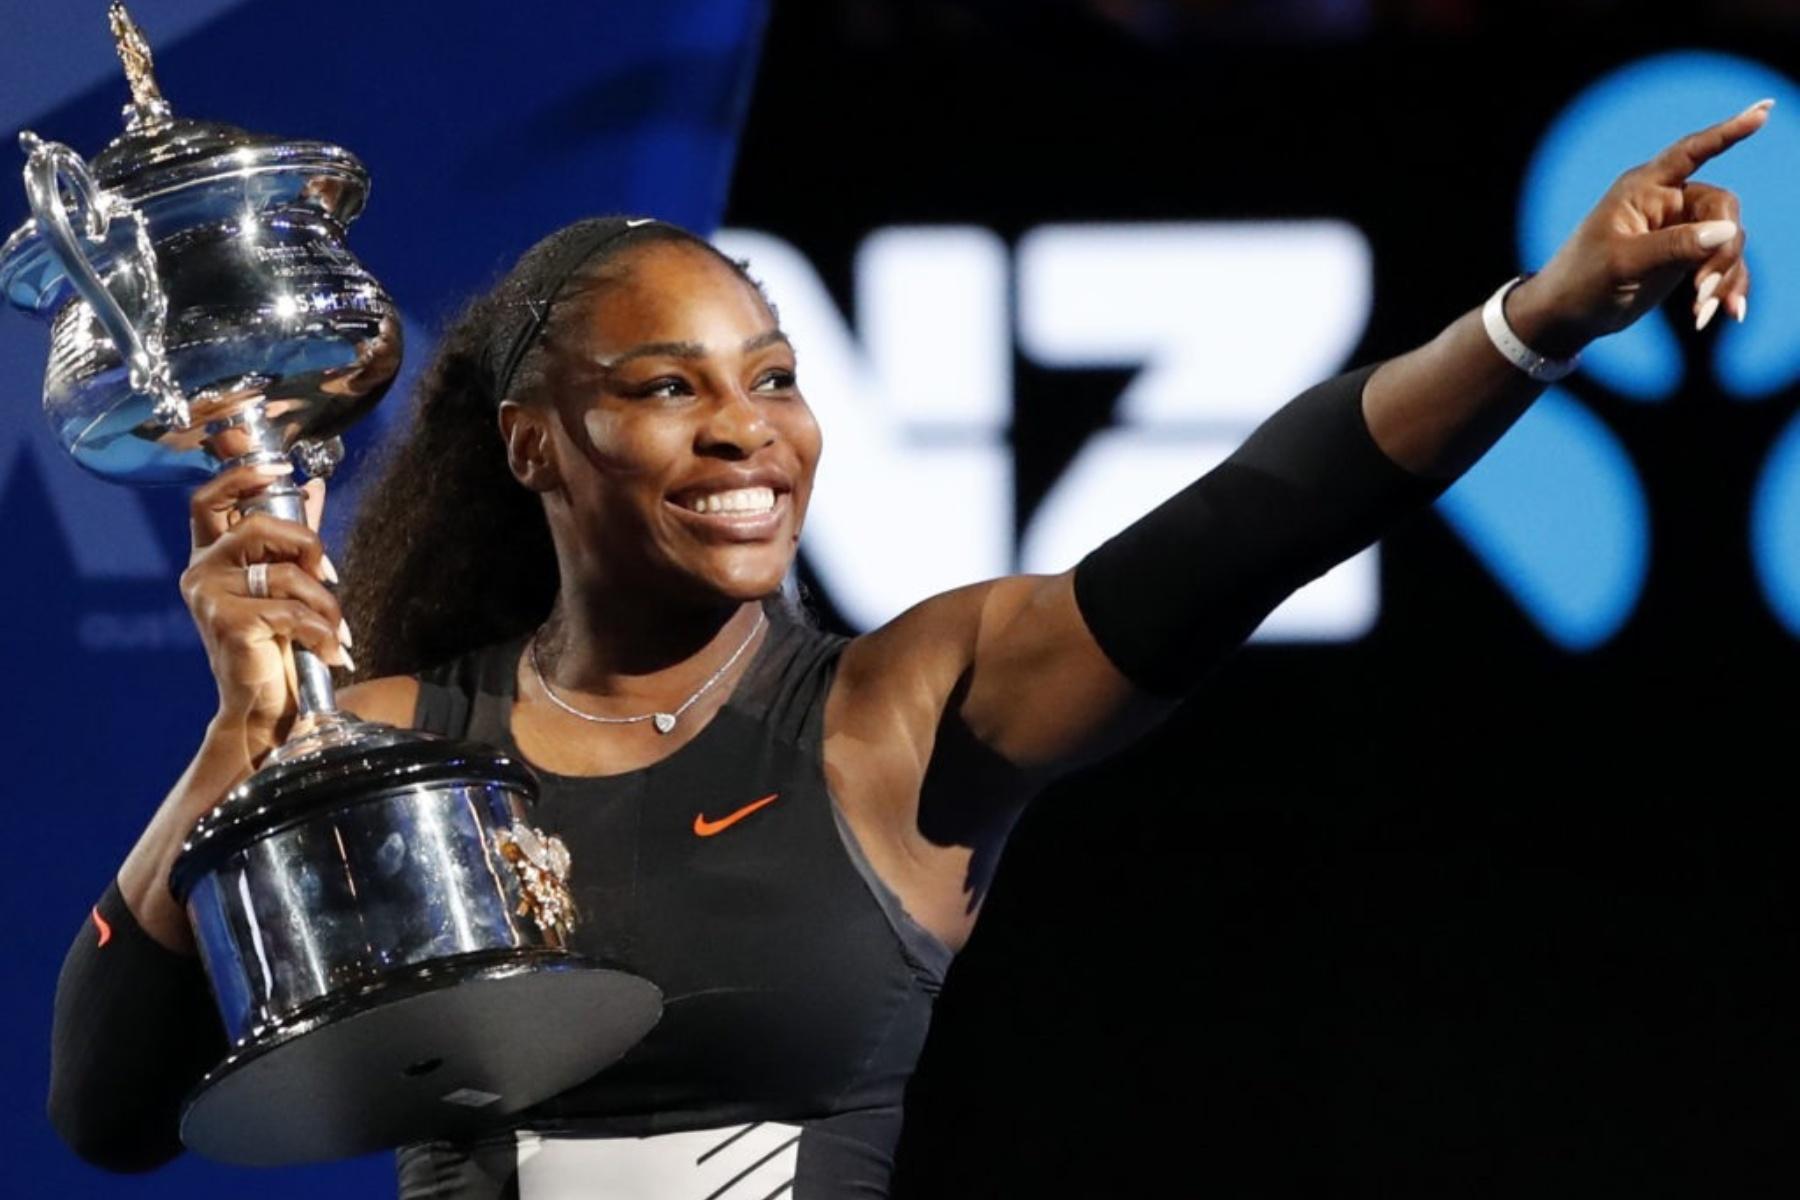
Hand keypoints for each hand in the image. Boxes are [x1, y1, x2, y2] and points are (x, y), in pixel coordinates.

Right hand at [180, 463, 350, 741]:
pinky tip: (330, 650)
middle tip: (327, 575)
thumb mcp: (285, 584)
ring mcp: (208, 596)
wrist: (262, 705)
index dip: (241, 476)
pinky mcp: (227, 622)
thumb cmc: (272, 645)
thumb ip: (293, 536)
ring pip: (283, 572)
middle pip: (256, 525)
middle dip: (305, 544)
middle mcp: (200, 570)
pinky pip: (291, 610)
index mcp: (210, 556)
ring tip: (335, 629)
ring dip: (323, 602)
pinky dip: (321, 630)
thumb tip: (314, 486)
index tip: (281, 467)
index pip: (209, 500)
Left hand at [1507, 99, 1770, 358]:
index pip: (1690, 152)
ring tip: (1703, 311)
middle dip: (1722, 250)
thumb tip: (1728, 230)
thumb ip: (1673, 246)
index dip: (1727, 132)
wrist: (1568, 316)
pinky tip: (1728, 313)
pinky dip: (1726, 288)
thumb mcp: (1622, 263)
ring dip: (1724, 276)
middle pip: (1722, 210)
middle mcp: (1667, 203)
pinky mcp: (1686, 259)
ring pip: (1729, 241)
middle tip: (1703, 288)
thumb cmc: (1582, 281)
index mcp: (1643, 189)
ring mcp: (1680, 231)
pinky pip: (1722, 266)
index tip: (1764, 111)